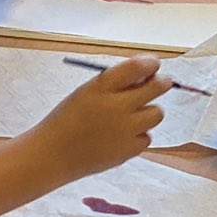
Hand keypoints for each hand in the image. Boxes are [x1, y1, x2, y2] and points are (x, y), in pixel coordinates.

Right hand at [40, 55, 168, 175]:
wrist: (53, 154)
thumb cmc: (69, 119)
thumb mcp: (87, 92)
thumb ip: (115, 83)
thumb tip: (146, 75)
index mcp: (102, 86)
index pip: (137, 67)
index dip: (150, 63)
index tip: (154, 64)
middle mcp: (116, 106)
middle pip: (156, 88)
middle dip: (163, 82)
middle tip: (163, 82)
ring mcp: (126, 129)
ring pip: (157, 113)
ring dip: (149, 111)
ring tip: (132, 116)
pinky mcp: (129, 150)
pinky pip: (147, 137)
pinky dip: (138, 135)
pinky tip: (121, 136)